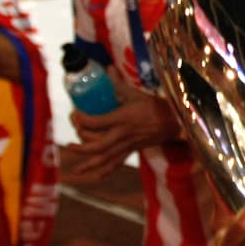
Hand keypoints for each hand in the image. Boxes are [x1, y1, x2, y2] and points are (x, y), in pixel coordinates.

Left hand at [62, 69, 179, 182]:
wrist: (174, 122)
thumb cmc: (155, 106)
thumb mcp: (135, 93)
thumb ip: (118, 83)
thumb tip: (107, 68)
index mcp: (122, 118)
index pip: (94, 122)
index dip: (80, 119)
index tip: (75, 113)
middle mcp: (122, 134)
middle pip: (95, 145)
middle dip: (79, 145)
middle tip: (69, 140)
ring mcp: (127, 145)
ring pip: (104, 159)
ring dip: (88, 165)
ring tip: (75, 169)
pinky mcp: (132, 151)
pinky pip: (116, 164)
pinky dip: (104, 172)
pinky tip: (94, 177)